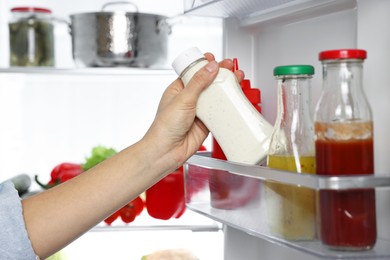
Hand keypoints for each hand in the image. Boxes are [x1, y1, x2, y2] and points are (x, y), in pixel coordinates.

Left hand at [142, 53, 243, 173]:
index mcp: (178, 89)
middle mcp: (189, 99)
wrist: (166, 151)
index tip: (215, 59)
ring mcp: (199, 111)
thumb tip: (210, 67)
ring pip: (215, 97)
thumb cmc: (164, 127)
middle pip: (208, 82)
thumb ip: (198, 82)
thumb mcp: (182, 99)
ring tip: (236, 78)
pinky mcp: (207, 123)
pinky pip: (220, 112)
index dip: (205, 64)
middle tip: (230, 67)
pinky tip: (234, 98)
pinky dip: (228, 106)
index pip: (194, 72)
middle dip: (220, 73)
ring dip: (226, 88)